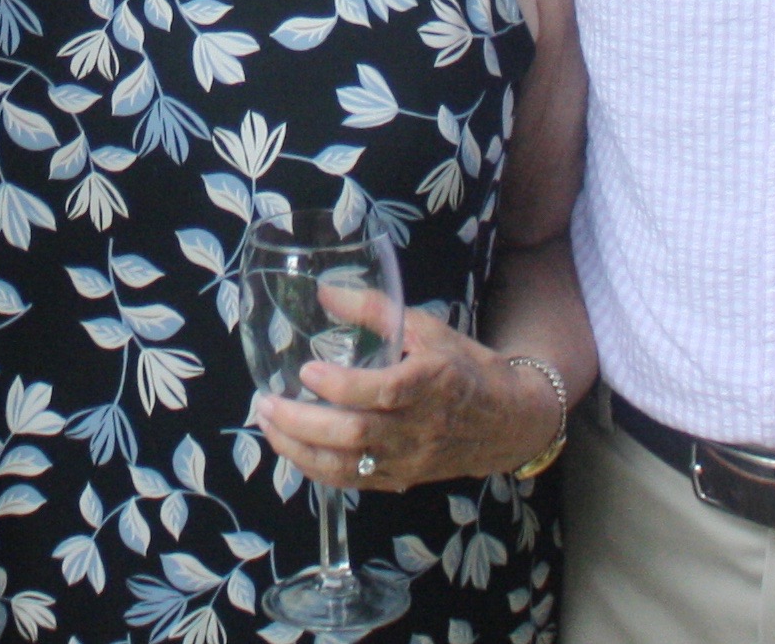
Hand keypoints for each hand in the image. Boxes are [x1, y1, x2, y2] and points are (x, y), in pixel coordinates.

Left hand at [253, 282, 552, 490]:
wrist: (508, 422)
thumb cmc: (465, 368)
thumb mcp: (428, 329)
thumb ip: (376, 310)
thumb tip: (326, 291)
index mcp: (429, 384)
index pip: (381, 392)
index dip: (341, 386)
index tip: (306, 369)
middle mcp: (417, 427)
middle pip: (355, 435)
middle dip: (302, 422)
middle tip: (266, 401)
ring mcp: (408, 459)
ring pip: (348, 466)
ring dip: (300, 449)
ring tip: (268, 424)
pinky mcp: (401, 478)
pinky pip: (353, 482)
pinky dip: (316, 469)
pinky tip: (292, 448)